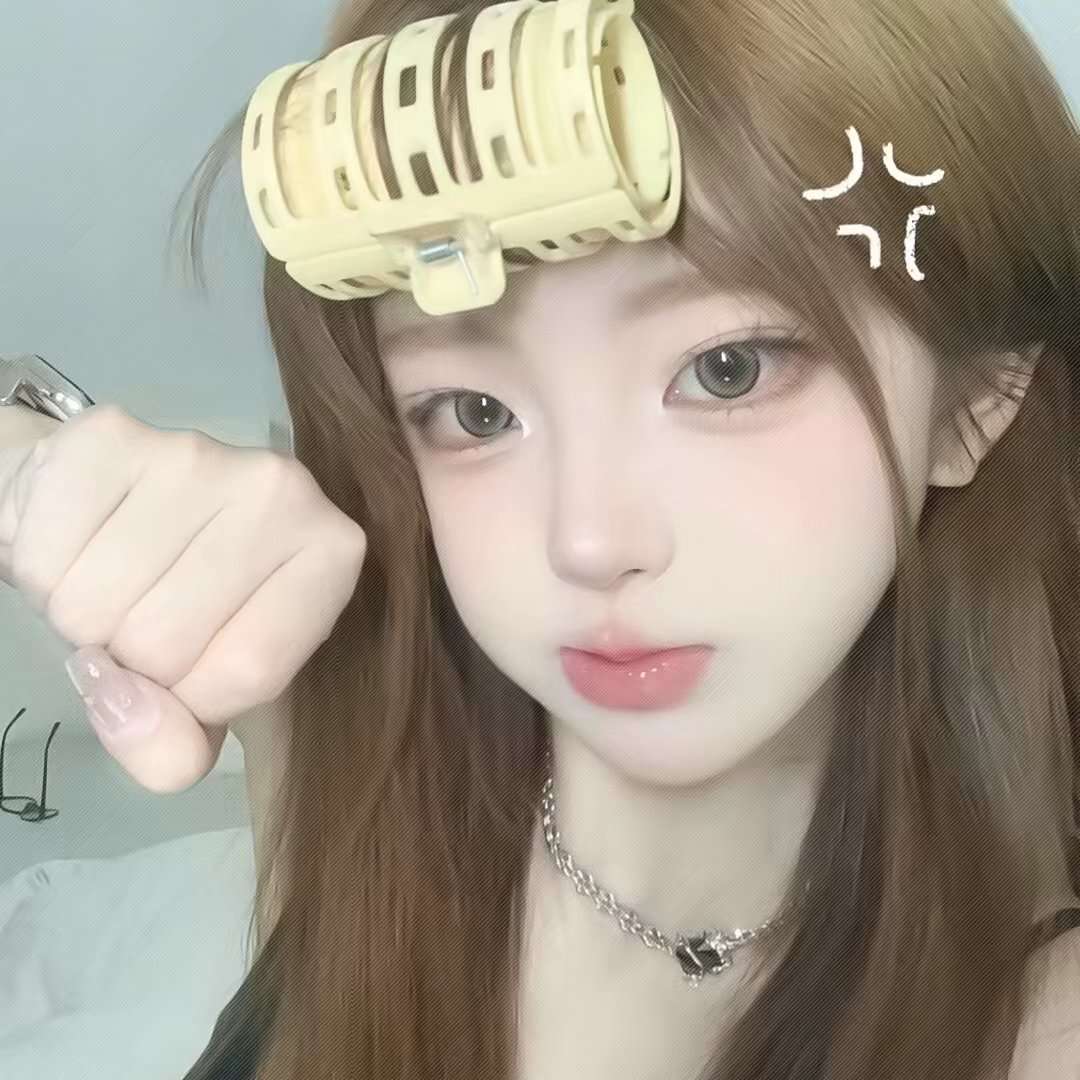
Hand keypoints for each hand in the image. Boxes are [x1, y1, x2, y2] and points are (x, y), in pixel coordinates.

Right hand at [0, 404, 365, 792]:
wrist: (109, 502)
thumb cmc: (182, 600)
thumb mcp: (206, 690)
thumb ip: (179, 745)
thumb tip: (143, 728)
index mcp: (331, 552)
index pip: (247, 673)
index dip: (194, 698)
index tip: (190, 667)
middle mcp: (283, 489)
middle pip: (164, 645)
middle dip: (130, 658)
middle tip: (142, 611)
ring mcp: (197, 453)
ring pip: (95, 608)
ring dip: (80, 617)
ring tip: (110, 575)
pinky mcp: (109, 435)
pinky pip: (43, 559)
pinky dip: (40, 571)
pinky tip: (78, 540)